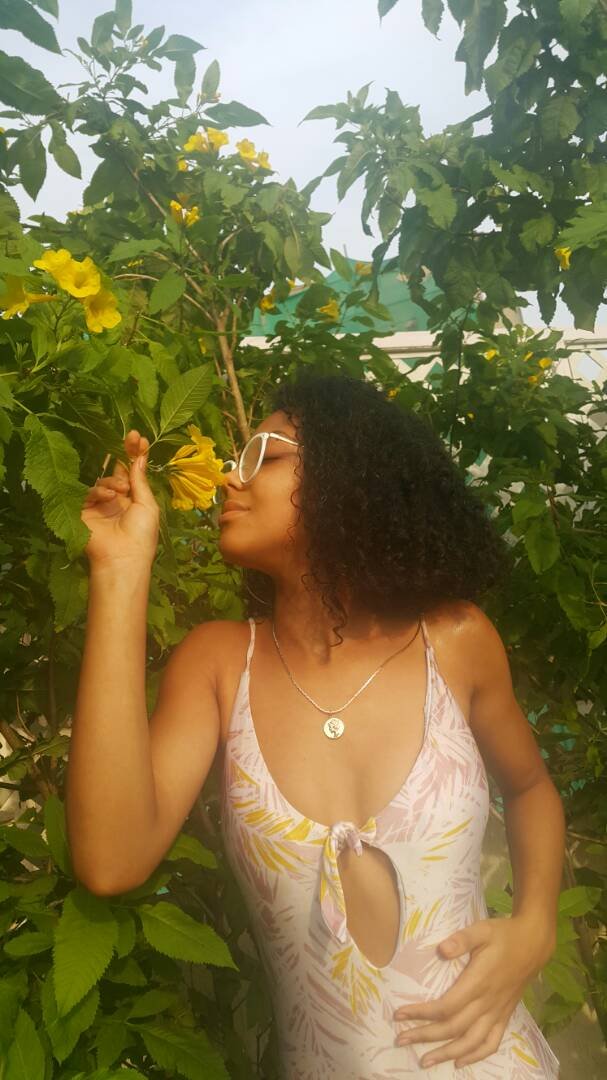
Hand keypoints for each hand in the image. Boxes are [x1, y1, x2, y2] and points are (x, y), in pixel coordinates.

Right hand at [82, 429, 159, 570]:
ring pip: (103, 481)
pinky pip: (88, 492)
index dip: (135, 454)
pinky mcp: (84, 511)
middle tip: (131, 437)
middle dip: (124, 452)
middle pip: (117, 470)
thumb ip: (140, 480)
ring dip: (114, 481)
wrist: (122, 557)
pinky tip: (110, 498)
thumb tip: (139, 457)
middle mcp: (117, 500)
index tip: (140, 438)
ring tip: (121, 492)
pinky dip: (99, 492)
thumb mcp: (147, 505)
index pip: (133, 471)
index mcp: (135, 500)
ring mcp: (100, 505)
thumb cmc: (141, 534)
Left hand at [393, 916, 553, 1068]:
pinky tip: (459, 1062)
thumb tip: (441, 950)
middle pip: (453, 1028)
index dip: (422, 1013)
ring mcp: (497, 1013)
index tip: (400, 1013)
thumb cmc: (503, 935)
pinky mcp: (505, 1016)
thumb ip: (461, 939)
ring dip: (447, 1053)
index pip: (446, 1006)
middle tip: (401, 1040)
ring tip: (425, 1061)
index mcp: (479, 982)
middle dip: (425, 1036)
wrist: (533, 945)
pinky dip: (475, 1056)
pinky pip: (491, 1043)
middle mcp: (487, 1003)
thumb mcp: (482, 930)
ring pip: (471, 1042)